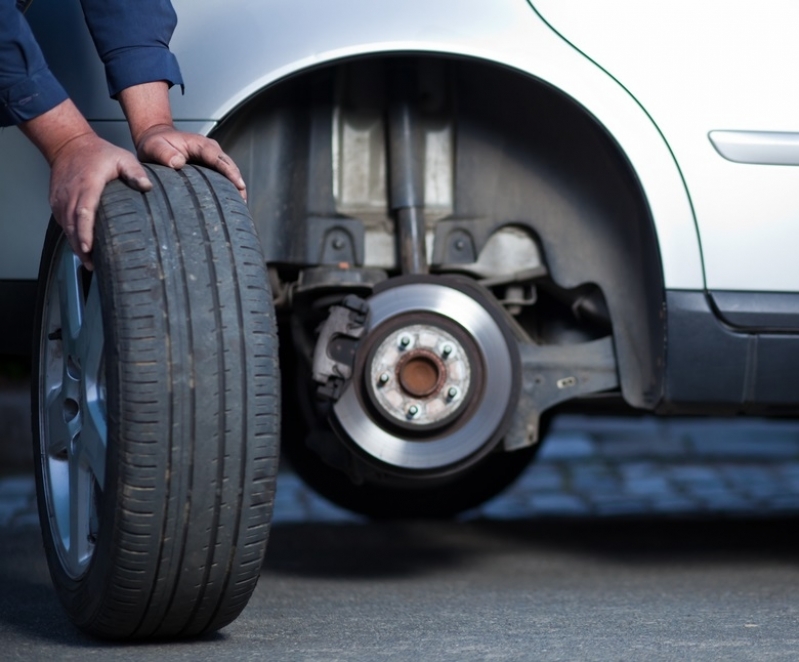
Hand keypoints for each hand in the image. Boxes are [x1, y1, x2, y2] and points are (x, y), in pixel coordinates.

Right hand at [21, 99, 153, 269]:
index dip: (85, 232)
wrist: (69, 145)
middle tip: (92, 265)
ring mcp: (60, 199)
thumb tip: (147, 186)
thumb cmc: (98, 153)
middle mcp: (70, 194)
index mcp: (87, 185)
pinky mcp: (56, 202)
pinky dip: (70, 236)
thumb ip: (135, 172)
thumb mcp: (122, 157)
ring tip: (88, 262)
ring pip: (66, 227)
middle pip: (72, 225)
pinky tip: (81, 248)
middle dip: (81, 247)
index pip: (83, 212)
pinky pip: (62, 223)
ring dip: (75, 245)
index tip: (89, 247)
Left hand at [134, 124, 246, 200]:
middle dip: (238, 183)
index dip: (230, 172)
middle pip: (230, 167)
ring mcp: (212, 159)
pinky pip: (223, 177)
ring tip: (239, 207)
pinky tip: (230, 203)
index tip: (239, 185)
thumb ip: (164, 153)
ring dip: (235, 188)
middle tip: (242, 203)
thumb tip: (178, 163)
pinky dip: (228, 188)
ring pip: (229, 173)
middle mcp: (211, 150)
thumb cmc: (155, 143)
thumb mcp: (154, 147)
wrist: (155, 138)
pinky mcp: (211, 167)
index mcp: (200, 144)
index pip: (219, 158)